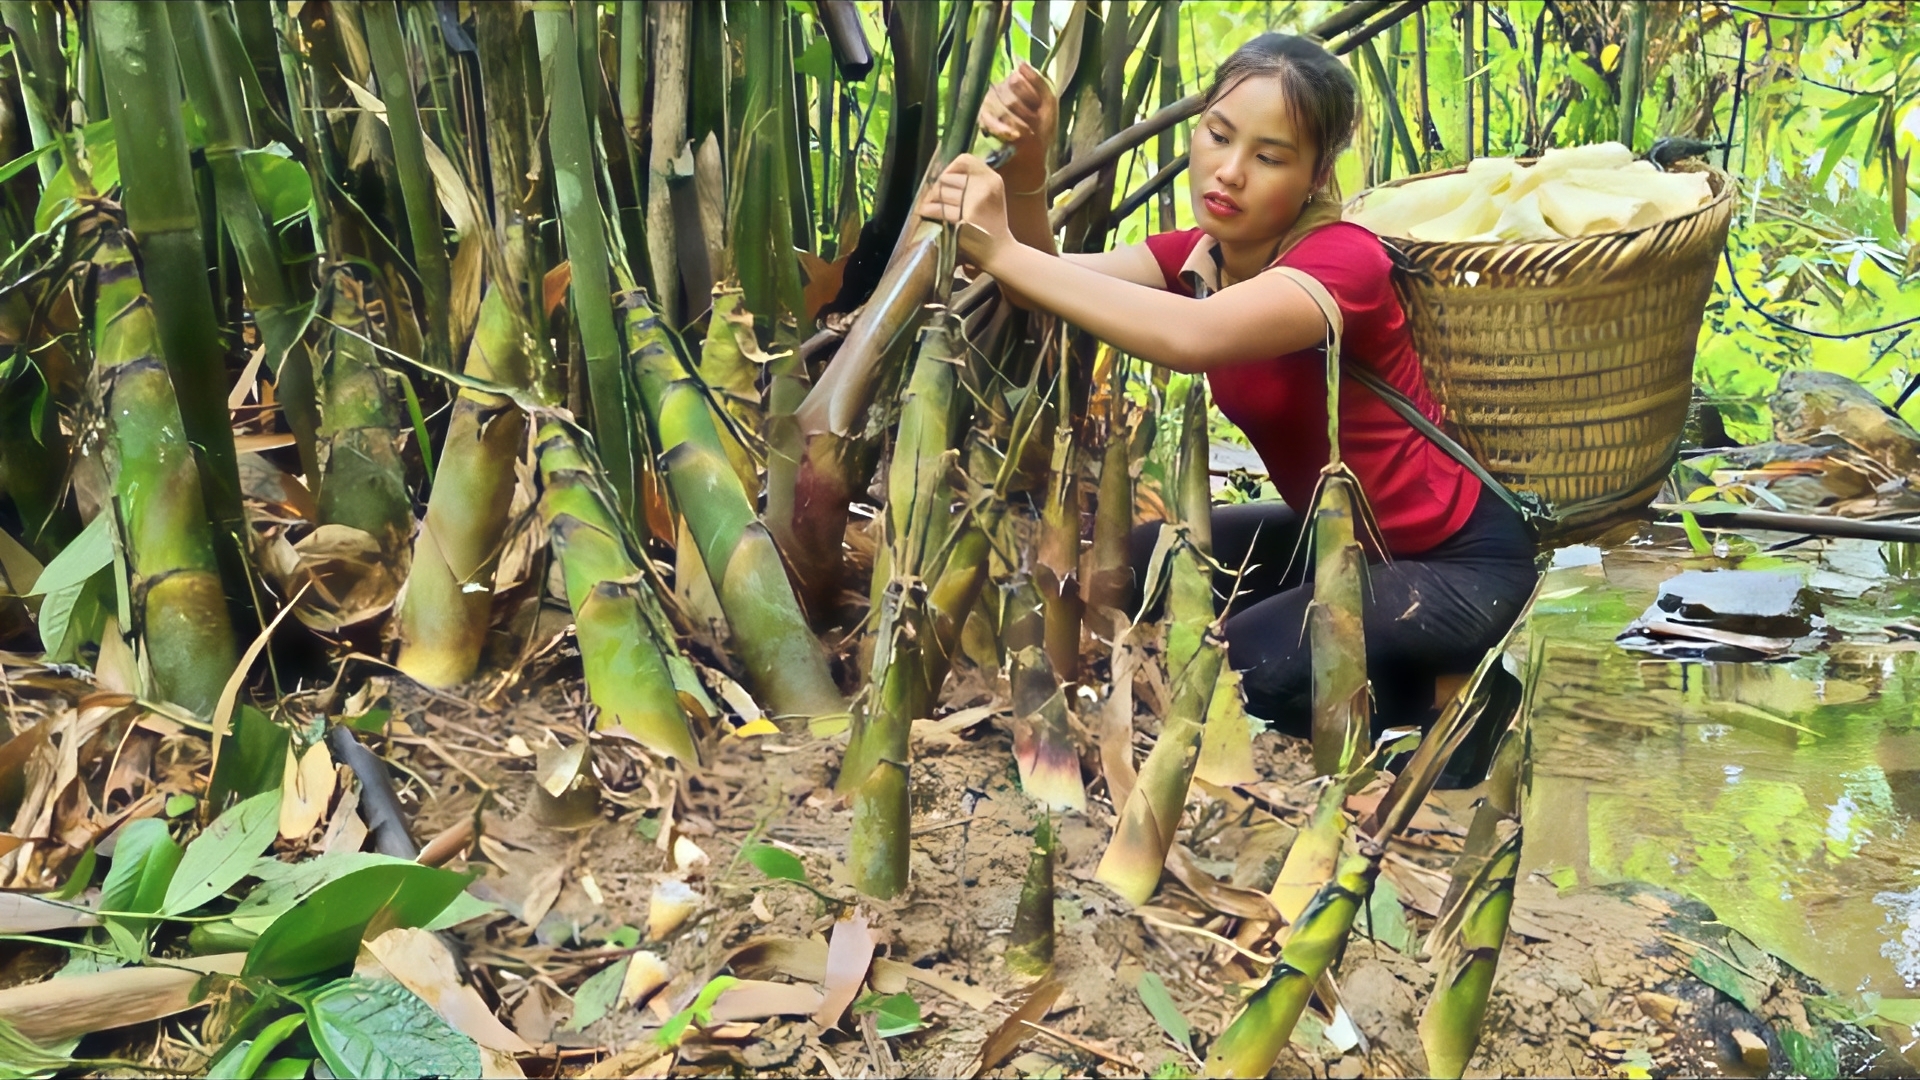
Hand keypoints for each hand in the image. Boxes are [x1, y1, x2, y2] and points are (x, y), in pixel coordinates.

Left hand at [917, 155, 1014, 268]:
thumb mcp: (990, 197)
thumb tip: (942, 175)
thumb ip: (973, 182)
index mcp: (992, 179)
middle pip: (949, 177)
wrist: (998, 251)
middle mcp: (986, 186)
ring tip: (925, 205)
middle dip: (936, 188)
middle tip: (930, 197)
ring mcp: (976, 201)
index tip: (944, 180)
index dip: (949, 168)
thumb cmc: (990, 225)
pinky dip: (929, 210)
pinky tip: (925, 212)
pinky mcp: (965, 217)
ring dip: (929, 199)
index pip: (965, 160)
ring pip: (942, 192)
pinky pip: (940, 209)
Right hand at [978, 63, 1056, 177]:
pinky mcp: (982, 121)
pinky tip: (1013, 136)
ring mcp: (989, 105)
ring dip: (1016, 121)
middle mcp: (1000, 90)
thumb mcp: (1048, 104)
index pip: (1016, 80)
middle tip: (1034, 125)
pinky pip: (988, 120)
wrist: (1033, 160)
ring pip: (998, 106)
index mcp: (1017, 83)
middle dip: (1023, 111)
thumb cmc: (1042, 130)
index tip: (1038, 108)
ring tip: (1027, 133)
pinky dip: (1002, 129)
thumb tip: (1020, 64)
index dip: (1028, 95)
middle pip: (1007, 93)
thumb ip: (1038, 82)